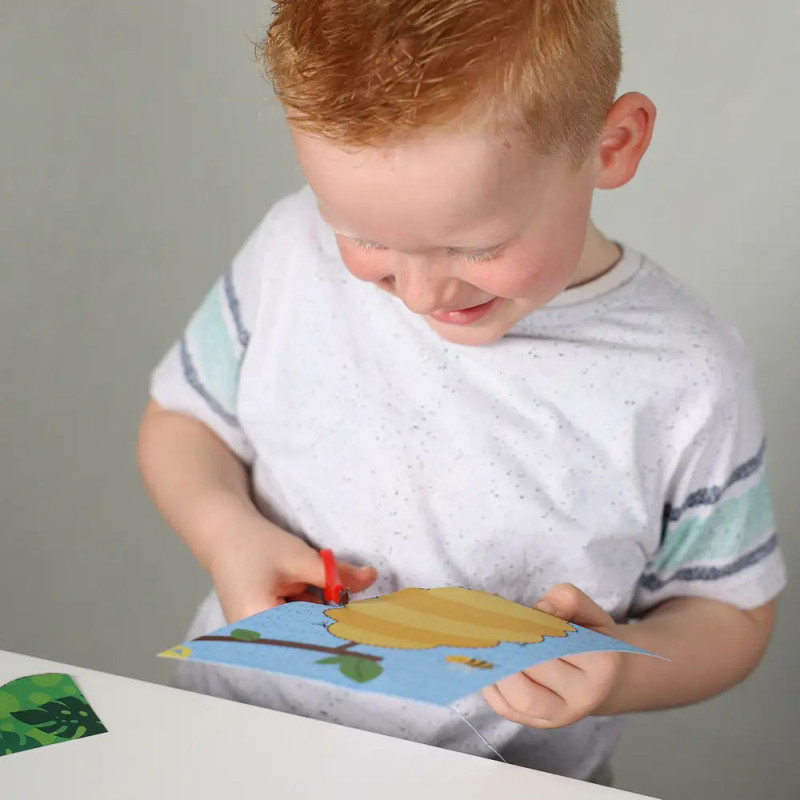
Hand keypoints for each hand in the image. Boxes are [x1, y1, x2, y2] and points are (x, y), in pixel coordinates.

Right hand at [208, 514, 376, 623]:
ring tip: (361, 617)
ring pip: (302, 632)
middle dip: (336, 628)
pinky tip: (335, 606)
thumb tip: (371, 578)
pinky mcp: (264, 626)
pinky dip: (314, 614)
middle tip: (372, 622)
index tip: (370, 630)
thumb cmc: (254, 544)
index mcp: (258, 623)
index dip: (339, 635)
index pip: (308, 639)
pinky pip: (295, 625)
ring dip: (326, 620)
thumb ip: (335, 574)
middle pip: (305, 639)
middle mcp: (254, 637)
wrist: (224, 533)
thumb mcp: (300, 557)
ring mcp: (258, 633)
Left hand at [482, 584, 622, 728]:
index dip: (530, 631)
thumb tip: (540, 608)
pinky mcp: (540, 724)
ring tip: (490, 648)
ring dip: (497, 670)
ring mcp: (561, 717)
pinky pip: (506, 709)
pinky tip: (490, 666)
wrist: (606, 680)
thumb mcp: (591, 613)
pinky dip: (491, 687)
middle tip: (495, 631)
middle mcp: (583, 698)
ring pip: (518, 699)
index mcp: (601, 665)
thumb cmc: (593, 642)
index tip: (517, 619)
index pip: (556, 646)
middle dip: (510, 649)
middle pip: (534, 673)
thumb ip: (569, 600)